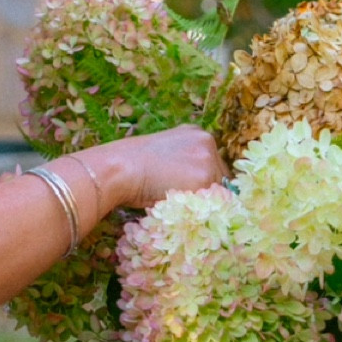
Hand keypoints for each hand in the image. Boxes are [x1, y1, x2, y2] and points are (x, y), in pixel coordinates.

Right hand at [92, 124, 226, 212]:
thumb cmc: (133, 163)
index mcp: (197, 133)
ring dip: (203, 201)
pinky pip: (210, 202)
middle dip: (206, 190)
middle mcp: (207, 142)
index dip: (203, 180)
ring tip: (179, 201)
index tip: (189, 190)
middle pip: (220, 176)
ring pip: (218, 190)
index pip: (214, 164)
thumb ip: (184, 160)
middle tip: (183, 199)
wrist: (121, 168)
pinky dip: (198, 208)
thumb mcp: (165, 151)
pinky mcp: (205, 179)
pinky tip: (179, 205)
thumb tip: (195, 182)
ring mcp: (208, 160)